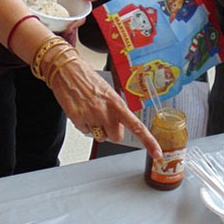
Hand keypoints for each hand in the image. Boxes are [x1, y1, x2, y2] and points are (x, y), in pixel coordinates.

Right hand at [47, 52, 161, 157]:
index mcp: (117, 104)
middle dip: (112, 132)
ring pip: (100, 137)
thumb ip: (116, 110)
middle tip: (105, 120)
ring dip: (97, 129)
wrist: (66, 70)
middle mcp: (106, 111)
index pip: (137, 126)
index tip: (156, 152)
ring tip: (91, 112)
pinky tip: (81, 111)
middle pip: (116, 137)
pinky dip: (83, 125)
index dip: (149, 141)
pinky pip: (85, 132)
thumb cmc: (87, 79)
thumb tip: (121, 124)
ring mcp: (91, 116)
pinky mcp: (77, 119)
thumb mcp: (108, 92)